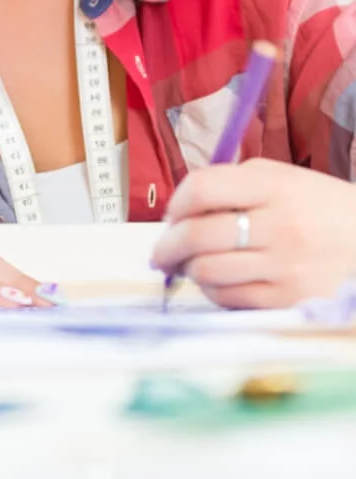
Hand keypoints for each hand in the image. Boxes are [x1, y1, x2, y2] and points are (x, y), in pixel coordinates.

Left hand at [150, 158, 355, 308]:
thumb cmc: (319, 208)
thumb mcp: (282, 178)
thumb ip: (231, 184)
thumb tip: (179, 211)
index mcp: (273, 185)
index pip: (202, 188)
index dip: (175, 203)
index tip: (171, 215)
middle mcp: (279, 224)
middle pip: (197, 235)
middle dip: (166, 246)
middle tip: (160, 253)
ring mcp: (285, 266)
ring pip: (208, 271)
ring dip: (189, 270)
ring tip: (191, 266)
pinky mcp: (289, 300)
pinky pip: (229, 299)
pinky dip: (213, 290)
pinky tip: (219, 282)